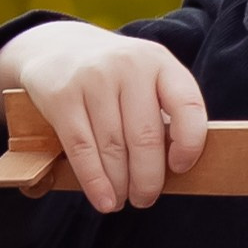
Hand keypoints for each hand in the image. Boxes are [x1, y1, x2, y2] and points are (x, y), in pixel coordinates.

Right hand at [0, 22, 207, 212]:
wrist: (57, 46)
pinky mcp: (62, 96)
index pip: (188, 106)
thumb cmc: (114, 77)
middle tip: (145, 199)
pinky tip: (103, 199)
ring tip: (121, 200)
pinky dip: (95, 181)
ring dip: (120, 185)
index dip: (190, 144)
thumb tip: (173, 172)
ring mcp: (93, 79)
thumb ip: (162, 113)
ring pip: (113, 148)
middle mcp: (128, 66)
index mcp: (159, 62)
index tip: (181, 169)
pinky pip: (82, 149)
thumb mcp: (145, 79)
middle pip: (145, 137)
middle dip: (148, 179)